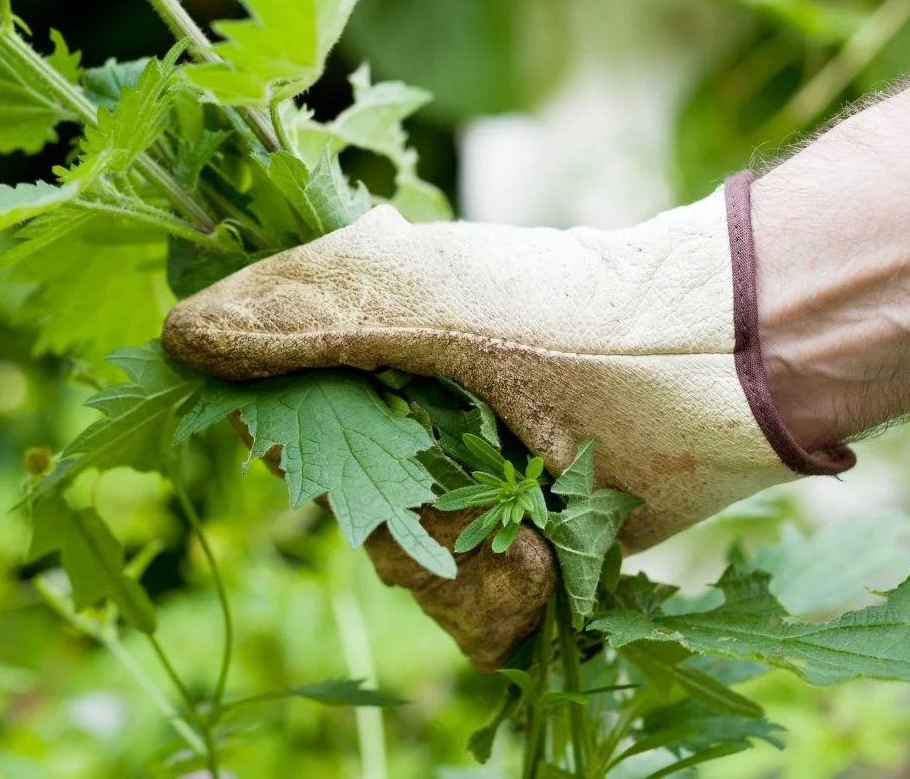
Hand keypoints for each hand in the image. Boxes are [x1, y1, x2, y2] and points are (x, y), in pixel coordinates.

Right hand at [162, 178, 849, 666]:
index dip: (298, 443)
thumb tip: (180, 339)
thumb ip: (307, 314)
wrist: (729, 361)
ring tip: (533, 528)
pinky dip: (502, 602)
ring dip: (465, 560)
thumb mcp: (432, 294)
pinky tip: (545, 565)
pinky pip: (468, 616)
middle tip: (470, 473)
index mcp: (375, 346)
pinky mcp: (525, 553)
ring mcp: (473, 491)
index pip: (280, 415)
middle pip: (341, 507)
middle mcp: (414, 421)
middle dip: (402, 510)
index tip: (334, 447)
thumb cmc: (575, 306)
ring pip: (403, 569)